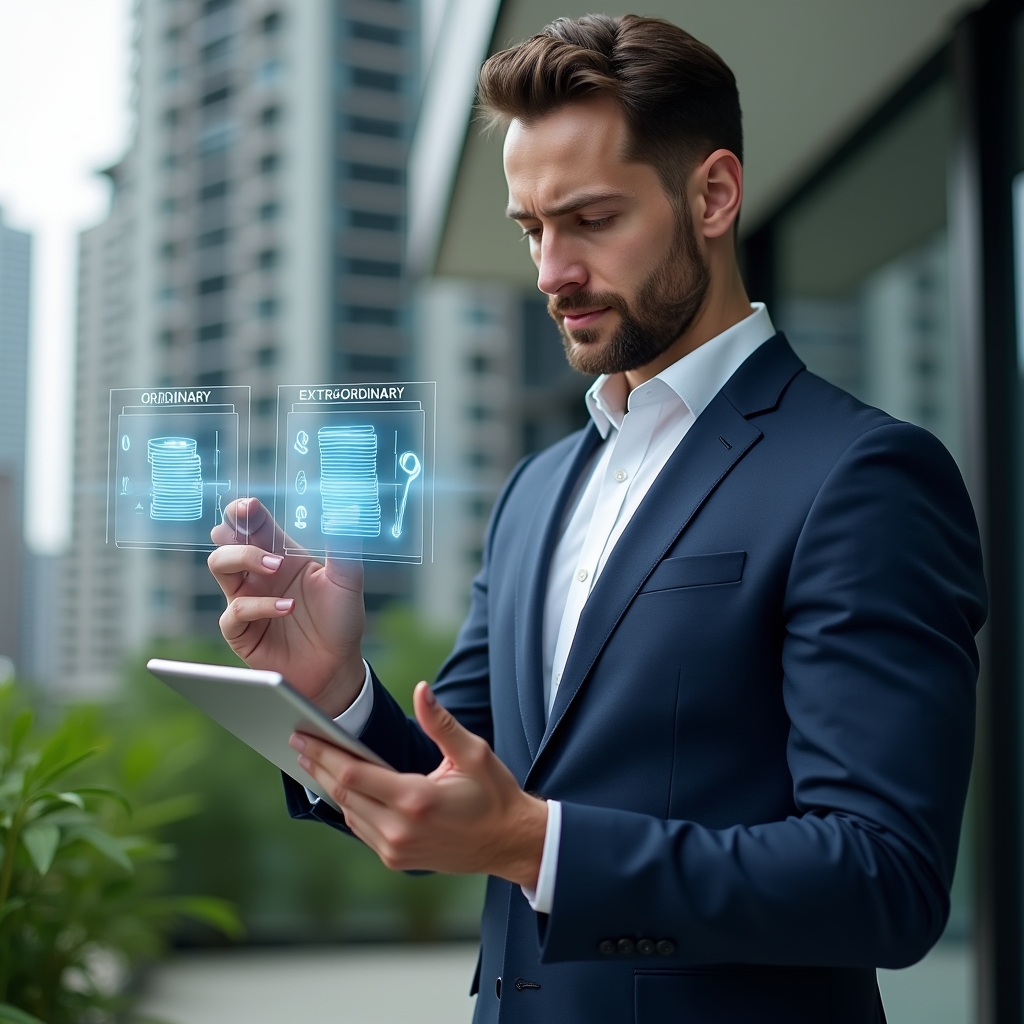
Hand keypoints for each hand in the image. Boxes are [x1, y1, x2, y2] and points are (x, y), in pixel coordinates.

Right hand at [208, 498, 365, 716]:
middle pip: (227, 541)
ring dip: (244, 559)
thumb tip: (344, 514)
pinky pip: (233, 612)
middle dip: (233, 530)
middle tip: (247, 521)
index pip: (255, 525)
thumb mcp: (348, 581)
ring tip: (276, 567)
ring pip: (219, 566)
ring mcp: (246, 600)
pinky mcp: (241, 631)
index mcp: (282, 555)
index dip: (245, 511)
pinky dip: (258, 606)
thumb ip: (343, 550)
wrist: (337, 666)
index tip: (249, 505)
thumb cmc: (341, 620)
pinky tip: (286, 608)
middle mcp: (259, 575)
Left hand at [290, 682, 547, 887]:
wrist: (508, 842)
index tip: (303, 736)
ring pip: (348, 814)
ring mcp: (396, 850)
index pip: (354, 775)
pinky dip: (349, 806)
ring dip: (330, 786)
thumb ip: (441, 723)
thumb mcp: (474, 752)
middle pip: (343, 794)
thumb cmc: (494, 794)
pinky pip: (361, 829)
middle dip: (319, 766)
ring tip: (314, 760)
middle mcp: (400, 830)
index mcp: (416, 800)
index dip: (324, 753)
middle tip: (298, 742)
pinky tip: (342, 787)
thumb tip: (422, 689)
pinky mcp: (397, 859)